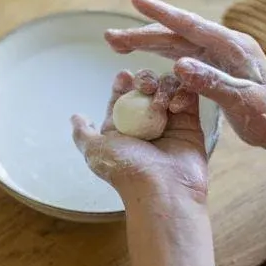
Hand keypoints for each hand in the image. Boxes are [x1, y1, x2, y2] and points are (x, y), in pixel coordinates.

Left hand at [71, 69, 217, 265]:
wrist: (163, 190)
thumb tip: (75, 117)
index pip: (121, 97)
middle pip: (146, 89)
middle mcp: (145, 124)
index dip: (122, 84)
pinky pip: (189, 99)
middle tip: (144, 86)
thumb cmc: (126, 171)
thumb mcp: (94, 151)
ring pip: (167, 89)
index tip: (123, 76)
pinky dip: (183, 94)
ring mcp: (169, 123)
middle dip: (143, 81)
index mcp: (122, 128)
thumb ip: (83, 133)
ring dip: (163, 87)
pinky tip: (175, 105)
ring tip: (160, 100)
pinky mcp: (190, 124)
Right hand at [105, 0, 265, 163]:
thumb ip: (211, 82)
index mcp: (233, 47)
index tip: (135, 0)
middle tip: (110, 36)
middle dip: (142, 33)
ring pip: (177, 44)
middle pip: (177, 34)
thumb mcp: (243, 102)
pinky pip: (184, 57)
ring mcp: (220, 55)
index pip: (191, 26)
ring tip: (118, 44)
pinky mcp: (217, 67)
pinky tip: (145, 56)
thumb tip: (178, 64)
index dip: (161, 14)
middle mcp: (225, 45)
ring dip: (147, 42)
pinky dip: (161, 56)